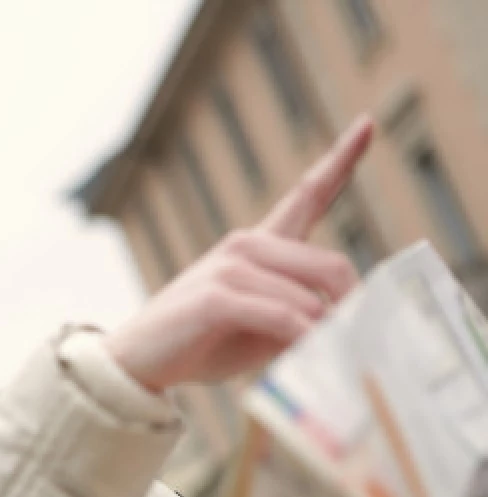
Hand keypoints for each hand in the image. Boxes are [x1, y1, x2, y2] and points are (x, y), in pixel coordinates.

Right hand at [104, 114, 374, 392]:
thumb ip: (301, 318)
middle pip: (330, 266)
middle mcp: (247, 245)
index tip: (367, 124)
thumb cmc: (202, 344)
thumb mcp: (261, 331)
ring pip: (309, 299)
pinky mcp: (217, 295)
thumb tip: (348, 324)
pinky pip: (284, 318)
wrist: (138, 360)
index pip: (307, 196)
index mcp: (259, 246)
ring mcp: (230, 266)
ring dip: (324, 337)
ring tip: (327, 363)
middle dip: (352, 310)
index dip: (341, 159)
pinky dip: (303, 341)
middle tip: (359, 345)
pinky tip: (309, 354)